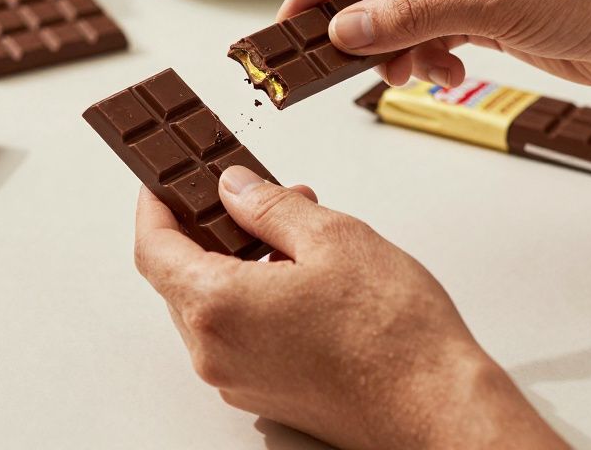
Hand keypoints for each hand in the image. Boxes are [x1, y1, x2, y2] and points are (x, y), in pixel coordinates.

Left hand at [134, 166, 564, 448]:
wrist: (436, 407)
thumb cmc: (394, 335)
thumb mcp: (332, 237)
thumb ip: (268, 206)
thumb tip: (234, 188)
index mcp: (218, 307)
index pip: (154, 248)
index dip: (155, 207)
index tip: (164, 182)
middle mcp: (214, 351)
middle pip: (180, 277)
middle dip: (209, 228)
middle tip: (248, 195)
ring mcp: (237, 379)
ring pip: (211, 305)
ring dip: (237, 261)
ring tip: (293, 231)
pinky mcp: (263, 393)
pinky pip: (236, 333)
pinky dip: (253, 296)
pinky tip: (299, 274)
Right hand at [280, 0, 590, 89]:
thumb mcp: (491, 2)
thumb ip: (408, 16)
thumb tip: (344, 29)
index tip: (293, 18)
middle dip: (353, 20)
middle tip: (325, 60)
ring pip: (394, 11)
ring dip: (390, 47)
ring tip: (401, 74)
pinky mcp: (479, 11)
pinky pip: (423, 34)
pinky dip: (422, 58)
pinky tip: (444, 73)